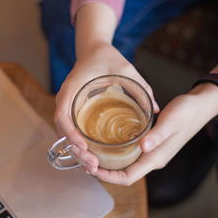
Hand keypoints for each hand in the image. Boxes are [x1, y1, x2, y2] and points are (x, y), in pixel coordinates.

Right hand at [54, 41, 158, 172]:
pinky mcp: (72, 110)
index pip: (63, 114)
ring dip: (77, 151)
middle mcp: (65, 99)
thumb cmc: (107, 57)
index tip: (84, 146)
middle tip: (93, 166)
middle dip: (76, 150)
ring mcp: (67, 105)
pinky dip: (78, 144)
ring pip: (65, 133)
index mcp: (72, 87)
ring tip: (93, 167)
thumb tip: (156, 110)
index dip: (71, 133)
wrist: (93, 50)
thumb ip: (141, 87)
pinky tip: (90, 156)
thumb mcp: (126, 69)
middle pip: (62, 130)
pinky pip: (71, 130)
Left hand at [94, 84, 217, 184]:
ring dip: (108, 164)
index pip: (128, 177)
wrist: (200, 106)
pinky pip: (130, 155)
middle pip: (124, 175)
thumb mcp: (172, 121)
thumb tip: (143, 148)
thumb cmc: (187, 112)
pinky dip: (116, 153)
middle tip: (85, 160)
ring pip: (126, 165)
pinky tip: (106, 143)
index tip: (92, 169)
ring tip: (91, 154)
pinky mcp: (151, 145)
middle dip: (104, 172)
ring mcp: (152, 153)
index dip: (108, 177)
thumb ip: (157, 135)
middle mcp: (153, 159)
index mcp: (156, 158)